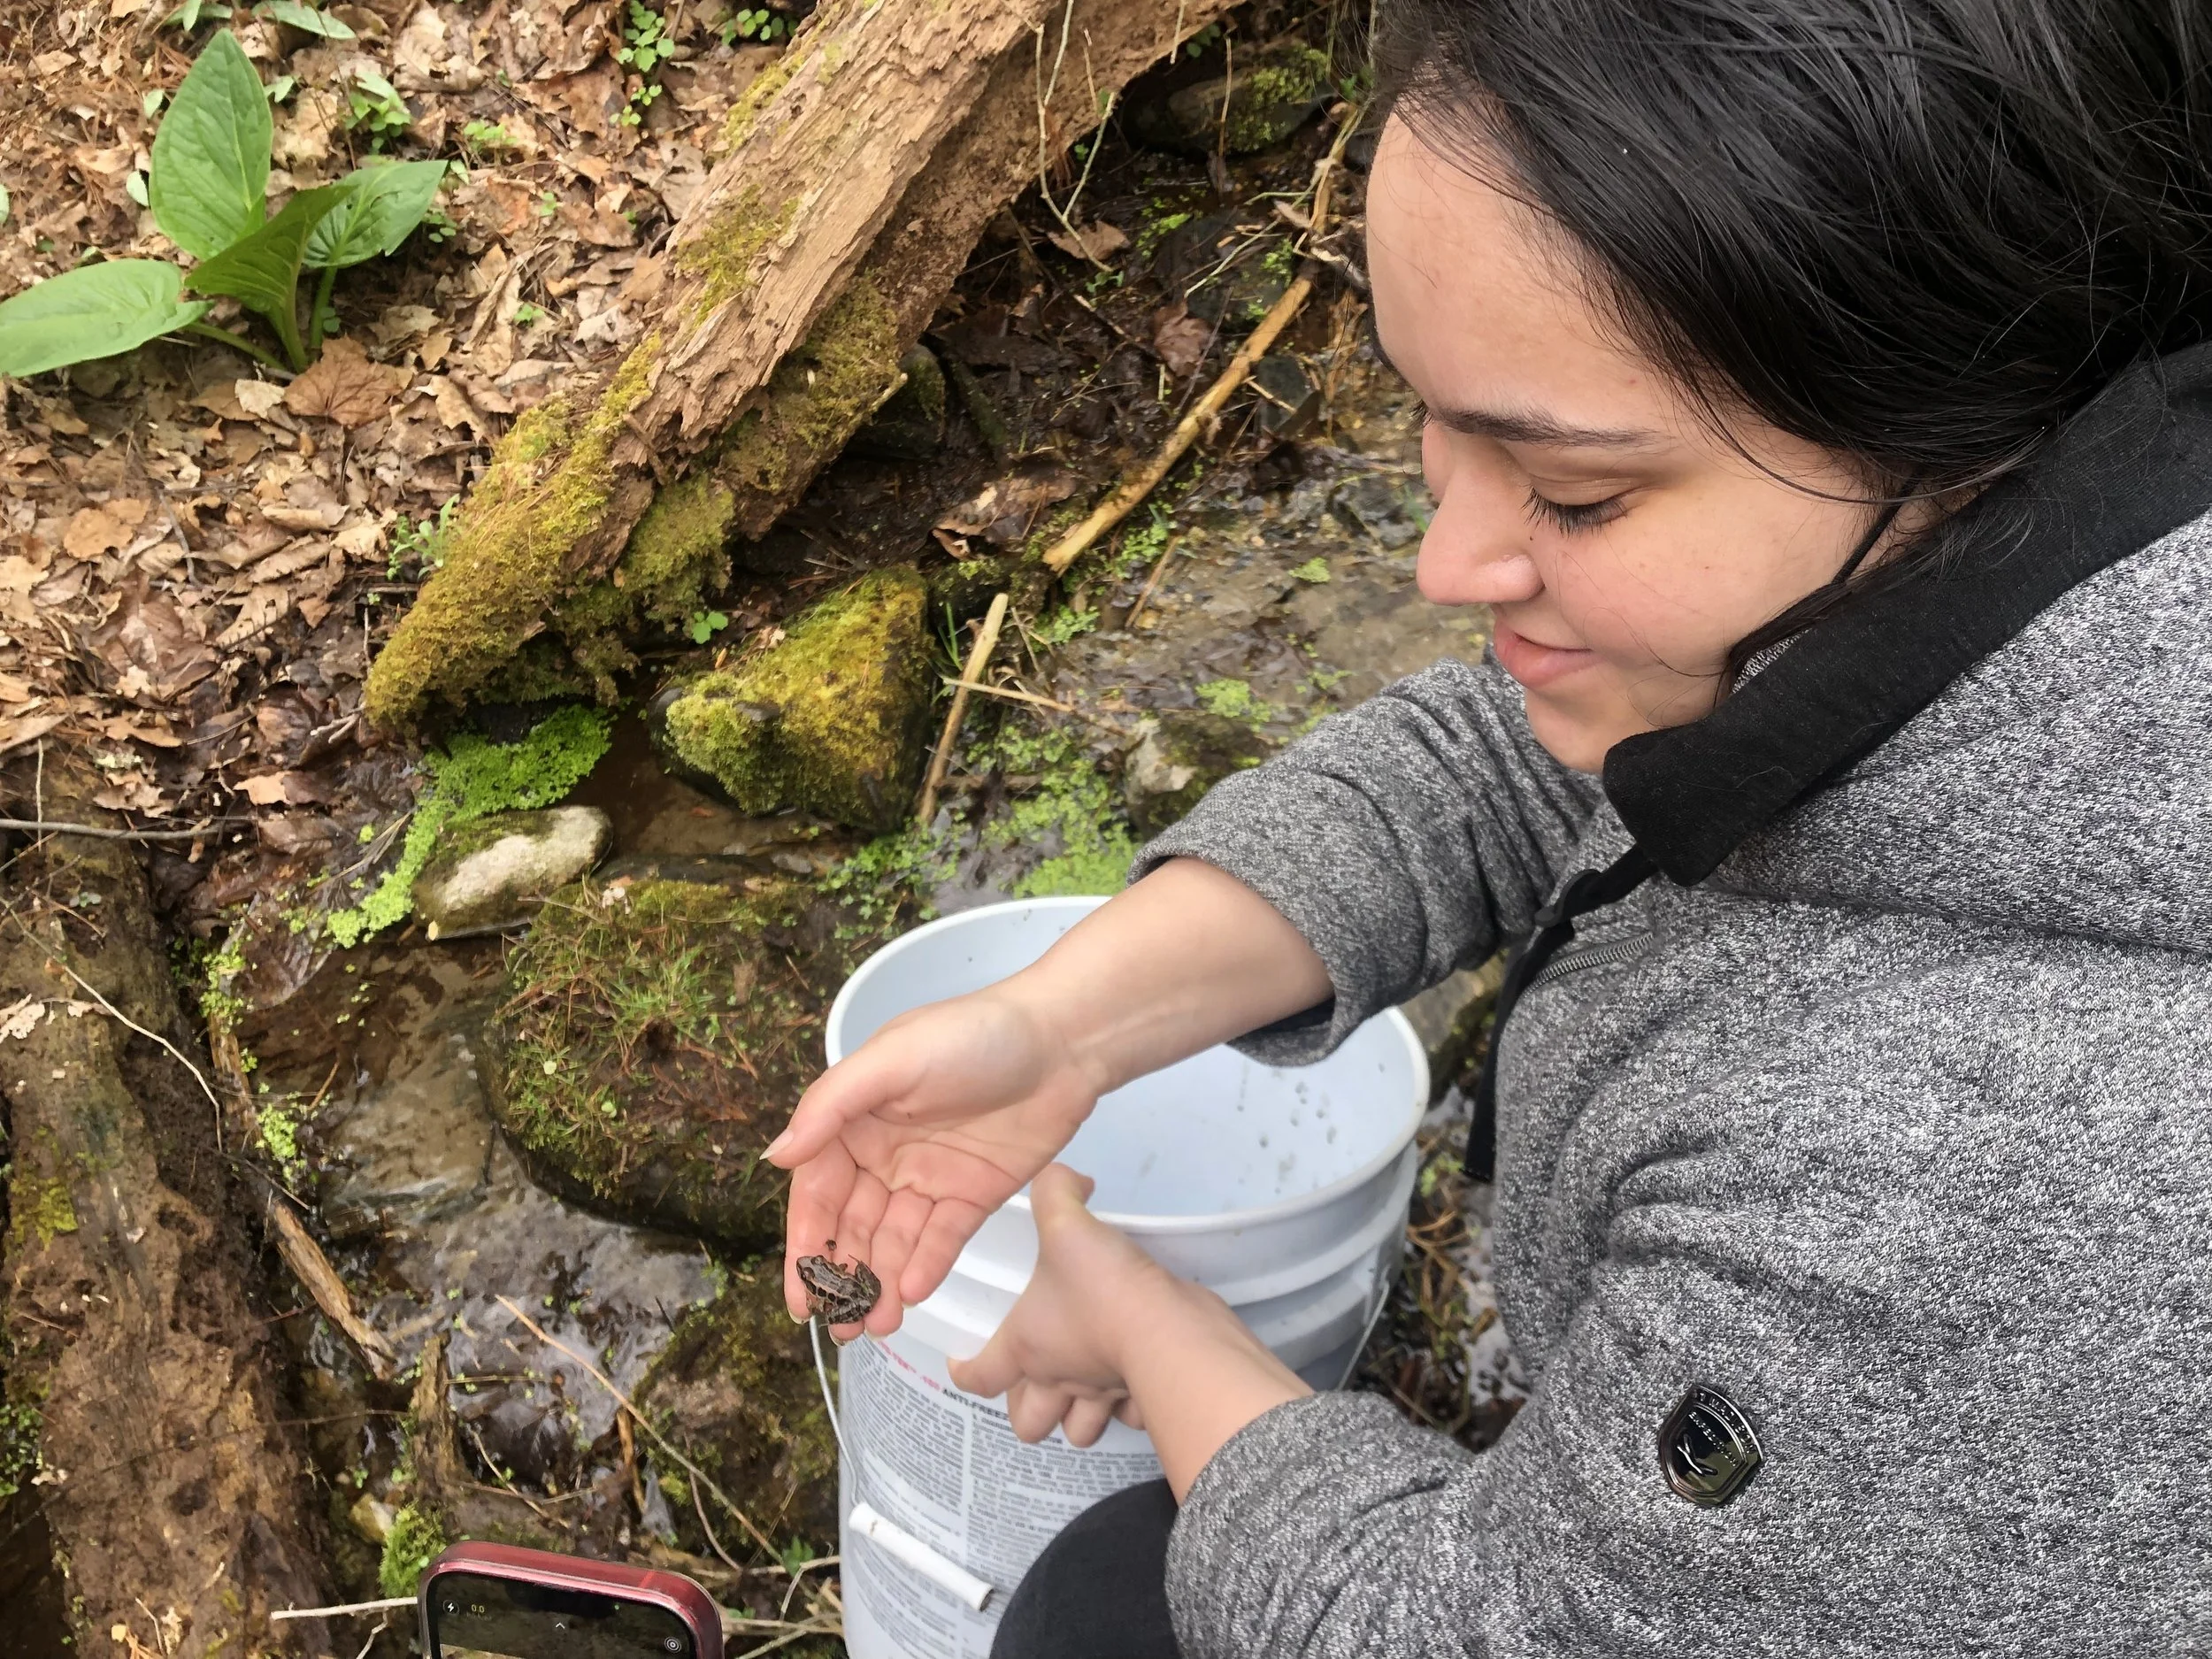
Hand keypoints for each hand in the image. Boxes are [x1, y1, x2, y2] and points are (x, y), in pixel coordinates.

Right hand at [768, 987, 1103, 1336]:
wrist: (1063, 1041)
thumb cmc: (972, 1036)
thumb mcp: (893, 1059)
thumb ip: (832, 1106)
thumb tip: (776, 1156)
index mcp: (856, 1119)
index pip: (819, 1192)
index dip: (806, 1244)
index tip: (801, 1297)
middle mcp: (885, 1153)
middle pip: (852, 1226)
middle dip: (842, 1279)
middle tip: (840, 1327)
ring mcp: (930, 1177)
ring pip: (895, 1241)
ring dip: (881, 1283)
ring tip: (876, 1325)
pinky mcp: (974, 1195)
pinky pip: (942, 1239)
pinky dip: (926, 1267)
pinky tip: (913, 1292)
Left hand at [946, 1165, 1179, 1444]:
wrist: (1167, 1327)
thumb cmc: (1102, 1287)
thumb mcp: (1066, 1222)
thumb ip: (1057, 1189)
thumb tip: (1068, 1177)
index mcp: (1025, 1348)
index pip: (978, 1377)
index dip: (965, 1370)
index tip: (963, 1360)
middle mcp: (1058, 1380)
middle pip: (1028, 1424)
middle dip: (1029, 1412)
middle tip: (1035, 1381)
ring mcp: (1101, 1395)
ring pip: (1080, 1432)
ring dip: (1078, 1418)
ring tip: (1083, 1388)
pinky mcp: (1144, 1396)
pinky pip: (1130, 1415)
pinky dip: (1128, 1405)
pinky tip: (1131, 1379)